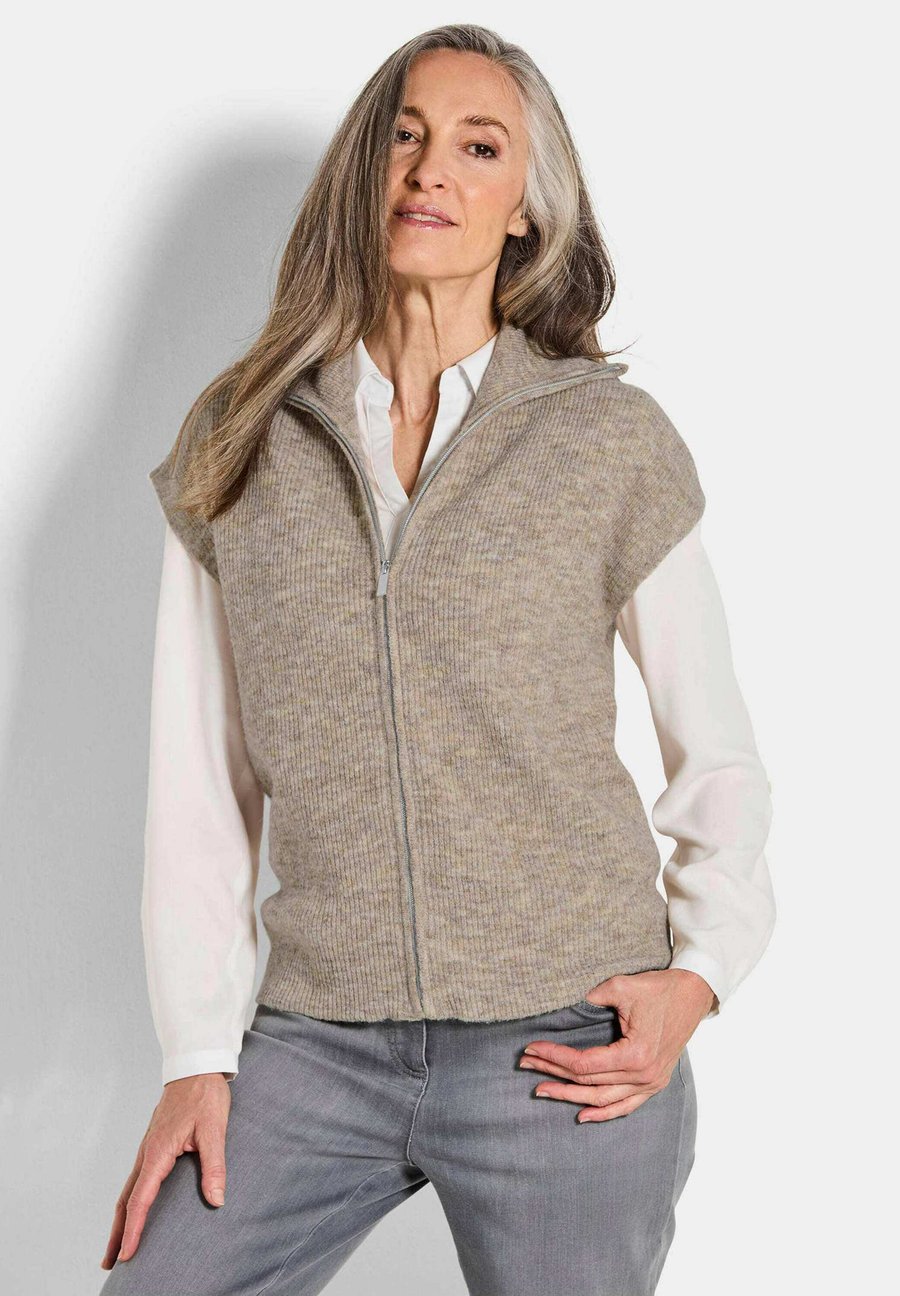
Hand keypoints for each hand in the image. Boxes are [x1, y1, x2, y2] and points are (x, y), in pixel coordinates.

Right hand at [100, 1073, 231, 1269]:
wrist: (196, 1067)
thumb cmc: (205, 1096)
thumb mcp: (214, 1129)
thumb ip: (214, 1165)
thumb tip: (216, 1199)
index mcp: (158, 1151)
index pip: (141, 1198)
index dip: (134, 1229)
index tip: (127, 1254)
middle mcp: (147, 1153)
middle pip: (125, 1200)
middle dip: (117, 1233)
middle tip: (111, 1263)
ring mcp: (147, 1149)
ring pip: (128, 1191)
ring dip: (121, 1219)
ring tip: (117, 1245)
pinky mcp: (153, 1146)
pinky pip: (136, 1180)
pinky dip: (129, 1202)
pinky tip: (134, 1210)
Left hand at [518, 969, 715, 1121]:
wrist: (693, 994)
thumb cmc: (658, 988)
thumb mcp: (621, 987)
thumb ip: (591, 998)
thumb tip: (561, 1007)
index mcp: (635, 1055)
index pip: (584, 1064)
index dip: (554, 1057)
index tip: (531, 1049)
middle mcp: (644, 1075)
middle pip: (588, 1082)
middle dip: (554, 1074)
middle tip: (526, 1067)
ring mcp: (651, 1083)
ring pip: (603, 1099)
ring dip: (571, 1096)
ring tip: (543, 1090)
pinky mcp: (655, 1082)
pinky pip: (626, 1105)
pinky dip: (604, 1112)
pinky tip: (582, 1115)